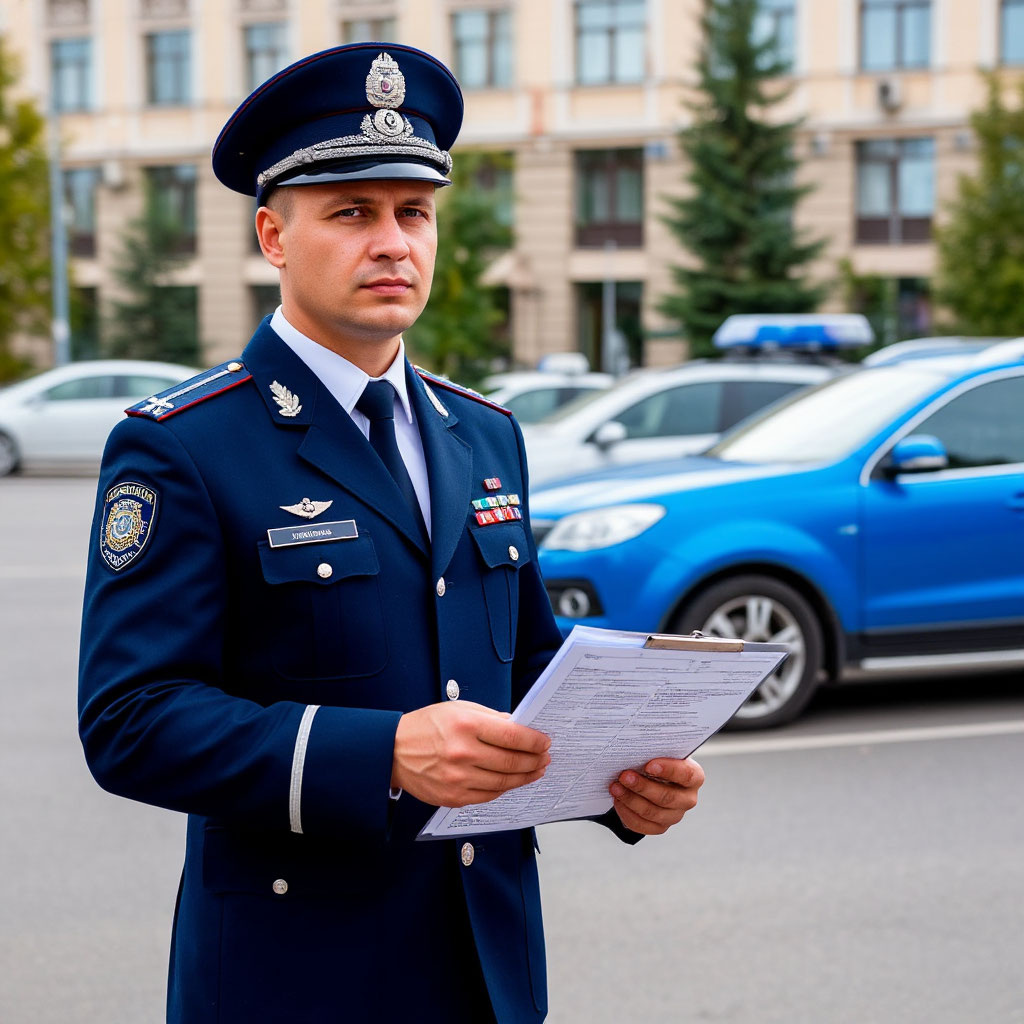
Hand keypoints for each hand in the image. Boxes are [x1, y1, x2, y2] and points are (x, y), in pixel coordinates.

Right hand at [392, 701, 550, 807]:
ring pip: (503, 782)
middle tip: (545, 757)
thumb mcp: (458, 709)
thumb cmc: (426, 726)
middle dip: (534, 760)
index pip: (512, 735)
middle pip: (511, 761)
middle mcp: (462, 753)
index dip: (533, 740)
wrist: (392, 751)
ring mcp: (458, 778)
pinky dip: (504, 788)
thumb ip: (490, 717)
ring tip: (536, 770)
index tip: (544, 741)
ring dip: (525, 777)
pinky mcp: (453, 797)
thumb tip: (518, 726)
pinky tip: (512, 781)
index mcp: (465, 725)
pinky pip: (488, 795)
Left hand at [609, 758, 704, 834]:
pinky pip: (642, 824)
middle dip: (642, 786)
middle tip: (624, 776)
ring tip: (615, 787)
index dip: (669, 770)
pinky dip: (627, 813)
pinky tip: (618, 801)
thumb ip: (654, 751)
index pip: (687, 775)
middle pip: (667, 797)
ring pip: (652, 812)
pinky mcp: (660, 826)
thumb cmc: (656, 760)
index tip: (649, 765)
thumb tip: (635, 749)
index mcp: (694, 776)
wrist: (651, 777)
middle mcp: (687, 798)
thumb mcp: (659, 752)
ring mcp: (674, 815)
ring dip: (631, 799)